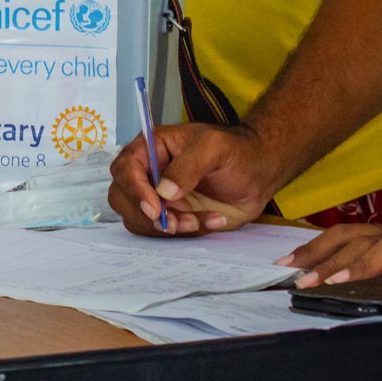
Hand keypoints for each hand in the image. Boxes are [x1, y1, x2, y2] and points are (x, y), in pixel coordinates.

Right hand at [108, 123, 278, 235]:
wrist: (259, 174)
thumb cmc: (236, 151)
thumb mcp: (213, 148)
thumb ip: (188, 166)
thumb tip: (163, 191)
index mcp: (152, 148)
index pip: (125, 169)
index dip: (135, 190)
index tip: (156, 209)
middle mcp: (148, 173)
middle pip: (122, 197)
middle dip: (146, 214)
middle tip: (175, 221)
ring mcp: (159, 197)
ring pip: (140, 220)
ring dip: (168, 227)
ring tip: (200, 220)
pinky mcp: (173, 216)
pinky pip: (164, 232)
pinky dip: (186, 232)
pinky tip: (212, 220)